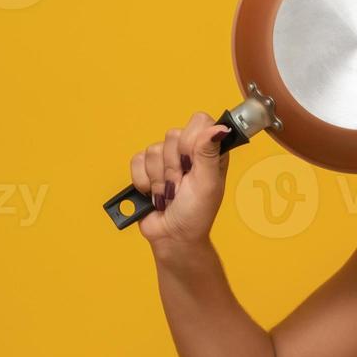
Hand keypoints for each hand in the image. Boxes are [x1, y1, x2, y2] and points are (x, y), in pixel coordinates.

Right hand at [128, 112, 231, 247]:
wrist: (172, 236)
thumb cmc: (196, 214)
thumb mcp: (208, 184)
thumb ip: (210, 153)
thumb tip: (219, 127)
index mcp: (209, 151)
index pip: (199, 121)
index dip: (191, 139)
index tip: (191, 163)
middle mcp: (188, 151)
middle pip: (172, 135)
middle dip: (174, 167)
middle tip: (181, 186)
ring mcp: (166, 159)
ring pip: (153, 149)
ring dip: (160, 179)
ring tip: (169, 194)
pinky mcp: (145, 168)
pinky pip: (136, 161)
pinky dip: (144, 182)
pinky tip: (154, 194)